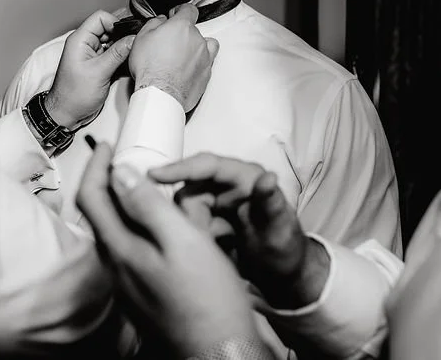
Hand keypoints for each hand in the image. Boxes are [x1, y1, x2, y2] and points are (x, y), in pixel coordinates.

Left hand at [45, 10, 134, 128]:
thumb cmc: (73, 95)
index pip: (101, 18)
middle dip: (123, 35)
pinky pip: (113, 54)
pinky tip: (129, 63)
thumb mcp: (99, 72)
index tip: (128, 35)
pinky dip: (122, 57)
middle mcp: (86, 44)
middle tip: (134, 44)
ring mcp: (93, 55)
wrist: (67, 114)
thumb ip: (117, 53)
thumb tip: (133, 38)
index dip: (116, 23)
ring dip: (123, 47)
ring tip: (133, 54)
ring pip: (113, 41)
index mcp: (80, 40)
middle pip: (109, 28)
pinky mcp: (99, 65)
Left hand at [76, 140, 259, 358]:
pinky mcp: (144, 294)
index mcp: (120, 251)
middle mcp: (116, 269)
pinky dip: (144, 227)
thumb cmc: (207, 299)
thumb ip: (148, 205)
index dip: (96, 166)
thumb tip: (120, 172)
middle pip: (101, 215)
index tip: (108, 146)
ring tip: (153, 188)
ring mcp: (128, 285)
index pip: (91, 198)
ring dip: (129, 205)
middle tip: (128, 160)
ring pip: (119, 233)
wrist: (220, 352)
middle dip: (111, 182)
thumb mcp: (183, 241)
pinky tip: (169, 227)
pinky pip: (136, 250)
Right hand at [127, 4, 218, 112]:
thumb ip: (154, 24)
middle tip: (169, 43)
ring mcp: (205, 56)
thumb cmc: (150, 67)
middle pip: (194, 29)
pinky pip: (207, 62)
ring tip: (182, 56)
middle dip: (183, 34)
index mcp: (182, 26)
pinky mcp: (207, 73)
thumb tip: (160, 20)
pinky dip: (199, 63)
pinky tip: (187, 68)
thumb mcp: (142, 38)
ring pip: (205, 45)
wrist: (160, 93)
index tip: (176, 14)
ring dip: (195, 47)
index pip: (189, 9)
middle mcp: (197, 39)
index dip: (181, 10)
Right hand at [150, 153, 329, 309]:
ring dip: (194, 231)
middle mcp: (226, 186)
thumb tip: (268, 178)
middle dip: (190, 218)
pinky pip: (187, 226)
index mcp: (245, 177)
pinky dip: (194, 239)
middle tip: (208, 242)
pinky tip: (213, 251)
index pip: (208, 165)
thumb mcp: (280, 229)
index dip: (181, 168)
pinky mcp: (207, 221)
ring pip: (185, 211)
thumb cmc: (286, 248)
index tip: (153, 175)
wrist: (283, 276)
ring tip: (219, 248)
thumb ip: (271, 203)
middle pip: (189, 191)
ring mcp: (215, 204)